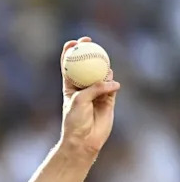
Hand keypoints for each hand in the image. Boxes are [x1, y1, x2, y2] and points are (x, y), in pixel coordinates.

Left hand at [59, 37, 120, 154]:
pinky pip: (112, 86)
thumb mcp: (79, 101)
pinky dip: (112, 83)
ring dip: (102, 68)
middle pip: (86, 65)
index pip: (69, 66)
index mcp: (69, 86)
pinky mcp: (108, 99)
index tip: (73, 42)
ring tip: (102, 71)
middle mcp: (83, 88)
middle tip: (90, 41)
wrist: (84, 140)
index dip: (70, 53)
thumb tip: (110, 81)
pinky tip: (111, 83)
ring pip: (102, 73)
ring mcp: (96, 92)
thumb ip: (93, 88)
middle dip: (89, 51)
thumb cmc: (75, 121)